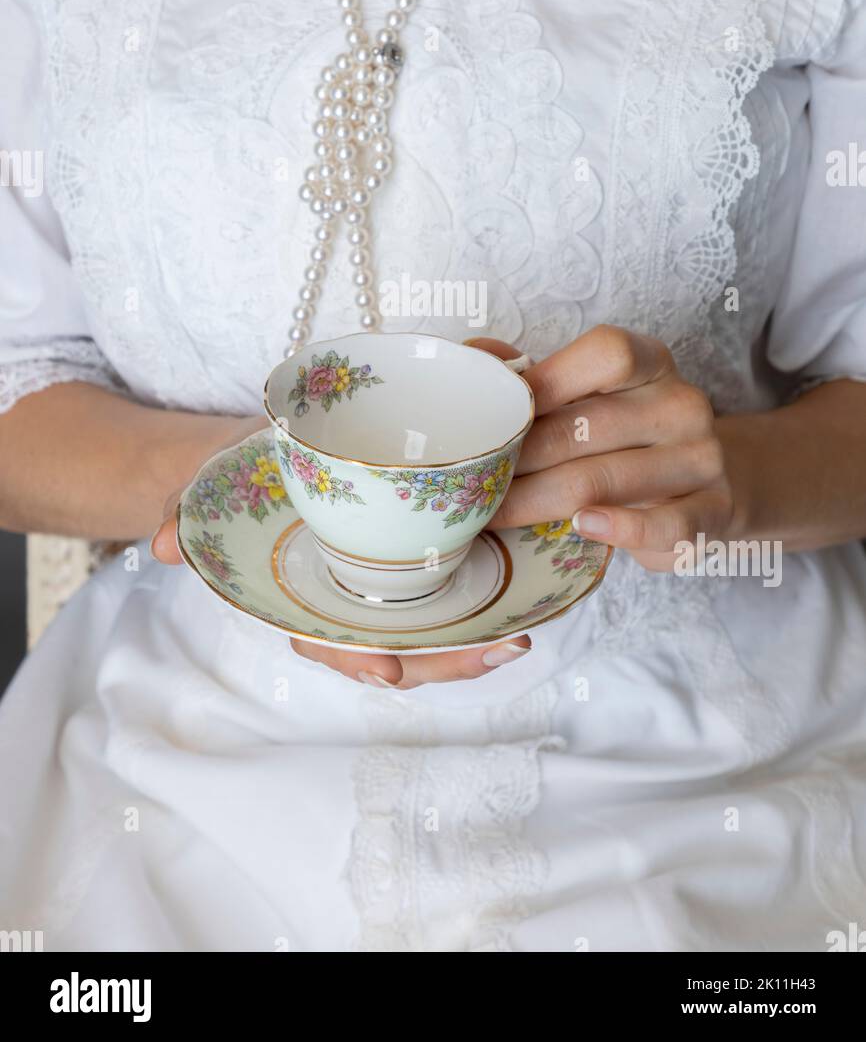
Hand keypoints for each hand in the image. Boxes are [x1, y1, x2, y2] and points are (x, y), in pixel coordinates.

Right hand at [150, 412, 531, 689]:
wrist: (257, 454)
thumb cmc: (233, 484)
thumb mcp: (205, 497)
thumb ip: (183, 518)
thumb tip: (159, 543)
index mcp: (304, 599)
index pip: (330, 643)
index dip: (360, 659)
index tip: (392, 667)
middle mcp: (350, 602)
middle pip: (403, 649)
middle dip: (449, 661)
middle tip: (499, 652)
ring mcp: (387, 584)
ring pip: (436, 629)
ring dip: (478, 639)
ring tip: (521, 638)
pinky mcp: (417, 552)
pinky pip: (453, 582)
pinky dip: (485, 589)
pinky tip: (525, 586)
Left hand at [472, 325, 734, 571]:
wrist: (721, 481)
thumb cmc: (633, 437)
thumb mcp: (597, 397)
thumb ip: (539, 376)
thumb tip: (475, 357)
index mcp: (652, 363)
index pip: (606, 354)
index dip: (546, 381)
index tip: (498, 413)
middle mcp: (682, 405)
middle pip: (588, 425)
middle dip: (519, 456)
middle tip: (471, 480)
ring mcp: (701, 459)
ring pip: (606, 479)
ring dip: (538, 500)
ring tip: (493, 514)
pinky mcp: (713, 512)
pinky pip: (667, 525)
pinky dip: (620, 528)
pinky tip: (582, 525)